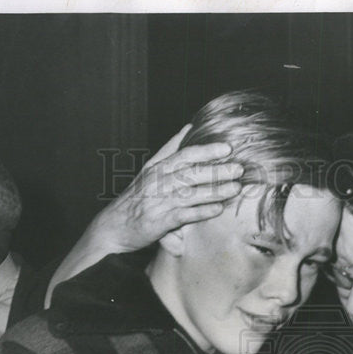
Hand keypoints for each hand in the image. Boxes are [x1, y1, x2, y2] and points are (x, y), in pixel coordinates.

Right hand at [45, 126, 243, 304]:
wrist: (114, 226)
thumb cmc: (137, 198)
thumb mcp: (149, 169)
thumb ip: (169, 150)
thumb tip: (187, 127)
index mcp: (157, 167)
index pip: (184, 154)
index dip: (206, 150)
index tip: (226, 148)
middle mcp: (158, 181)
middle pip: (191, 172)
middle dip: (217, 170)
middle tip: (238, 168)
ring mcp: (160, 201)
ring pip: (191, 193)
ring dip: (215, 191)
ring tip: (235, 188)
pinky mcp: (161, 220)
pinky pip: (185, 214)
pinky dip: (202, 212)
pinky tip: (217, 209)